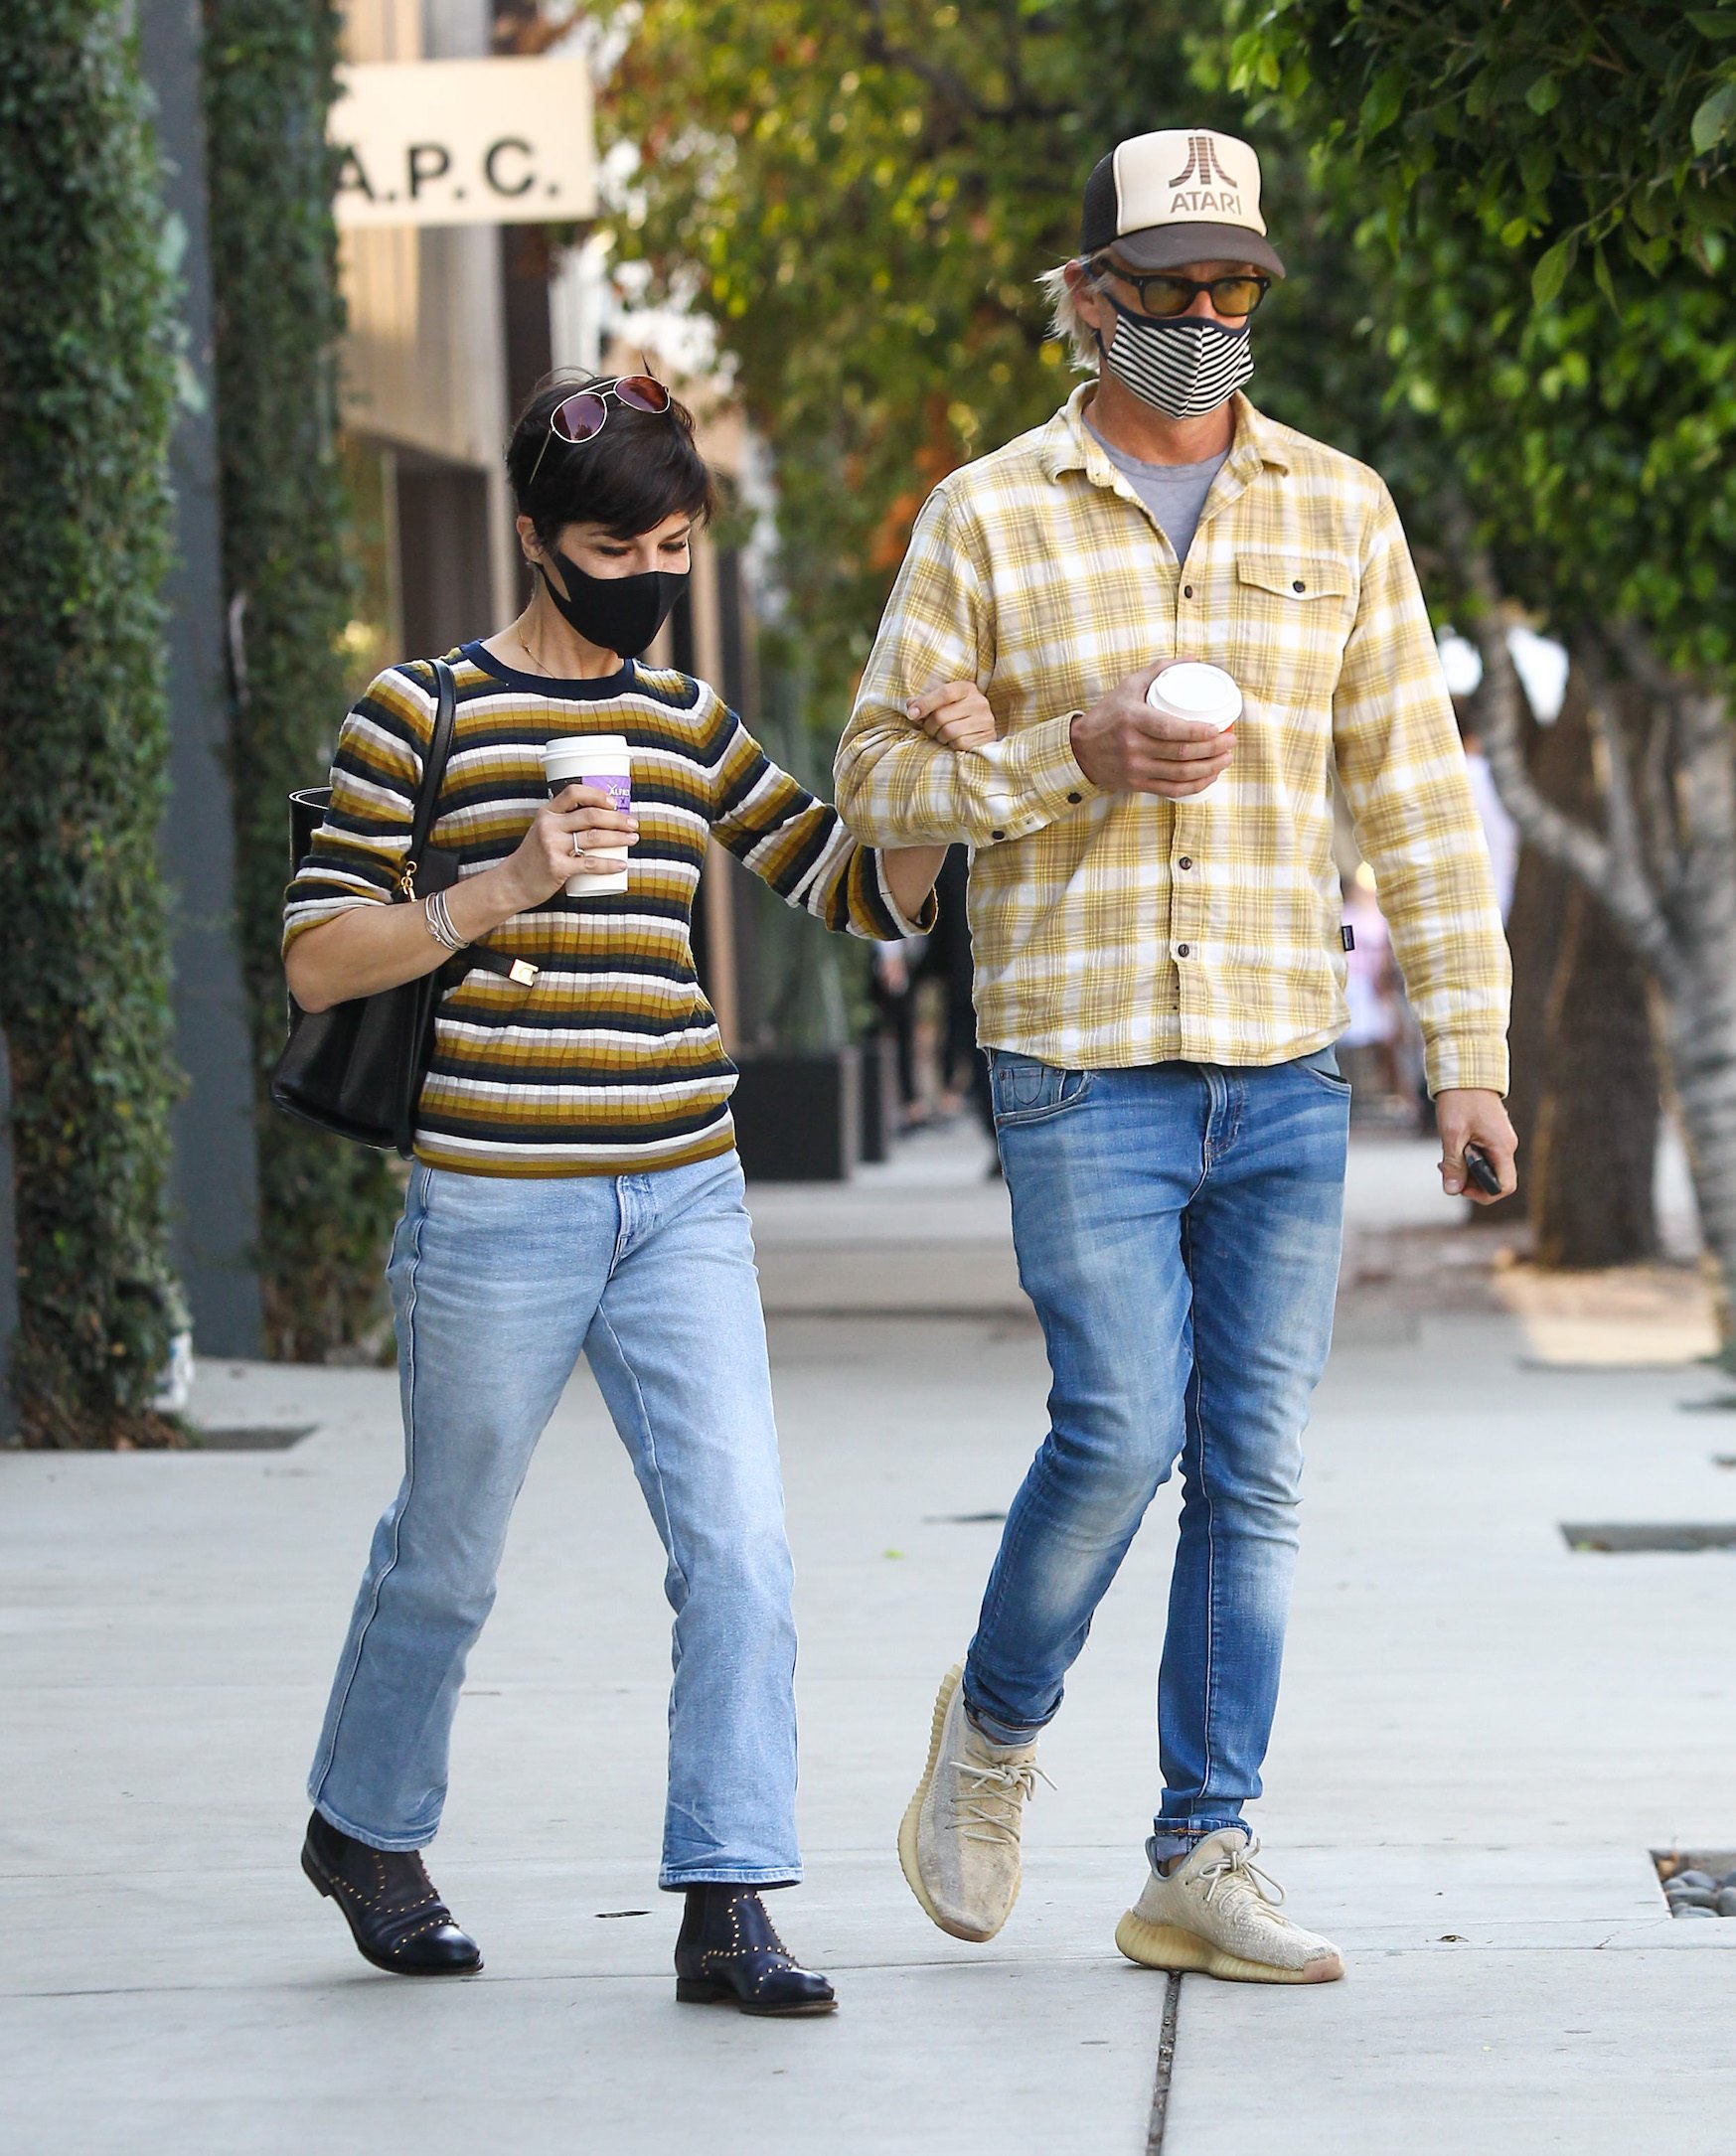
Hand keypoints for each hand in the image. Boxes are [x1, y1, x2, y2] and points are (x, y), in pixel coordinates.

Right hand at [498, 784, 638, 907]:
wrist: (513, 882)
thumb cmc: (535, 856)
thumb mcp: (543, 831)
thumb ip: (564, 822)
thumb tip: (601, 817)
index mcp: (547, 813)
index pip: (574, 793)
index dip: (597, 795)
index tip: (614, 803)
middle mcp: (549, 826)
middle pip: (591, 815)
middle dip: (617, 819)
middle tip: (633, 824)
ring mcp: (552, 846)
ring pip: (594, 837)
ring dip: (619, 838)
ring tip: (633, 839)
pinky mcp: (557, 867)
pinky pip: (590, 864)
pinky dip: (610, 864)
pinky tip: (622, 864)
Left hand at [907, 679, 996, 748]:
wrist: (982, 729)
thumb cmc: (957, 713)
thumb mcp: (943, 702)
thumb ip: (925, 701)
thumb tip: (910, 704)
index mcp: (966, 688)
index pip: (944, 693)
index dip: (924, 704)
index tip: (912, 714)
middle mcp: (979, 702)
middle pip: (941, 716)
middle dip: (929, 726)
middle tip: (930, 728)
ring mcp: (985, 719)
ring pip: (949, 732)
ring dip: (940, 737)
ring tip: (942, 735)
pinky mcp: (987, 736)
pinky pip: (960, 743)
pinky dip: (952, 745)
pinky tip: (954, 741)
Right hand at [1069, 658, 1234, 796]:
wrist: (1080, 750)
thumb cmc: (1108, 714)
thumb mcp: (1129, 686)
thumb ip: (1159, 669)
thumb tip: (1193, 658)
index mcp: (1133, 720)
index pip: (1170, 729)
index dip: (1198, 732)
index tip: (1218, 728)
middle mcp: (1134, 746)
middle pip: (1181, 752)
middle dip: (1213, 749)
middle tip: (1231, 740)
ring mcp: (1136, 768)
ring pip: (1181, 773)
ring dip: (1210, 768)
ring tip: (1227, 758)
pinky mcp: (1137, 784)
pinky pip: (1172, 790)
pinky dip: (1195, 785)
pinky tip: (1209, 776)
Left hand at [1435, 1088, 1517, 1203]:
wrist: (1466, 1072)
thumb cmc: (1460, 1099)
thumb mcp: (1452, 1133)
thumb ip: (1454, 1163)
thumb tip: (1452, 1190)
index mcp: (1502, 1147)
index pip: (1504, 1186)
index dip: (1483, 1194)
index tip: (1461, 1186)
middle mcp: (1506, 1146)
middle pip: (1494, 1179)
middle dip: (1470, 1182)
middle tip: (1447, 1171)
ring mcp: (1499, 1140)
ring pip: (1486, 1168)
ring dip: (1465, 1170)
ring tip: (1445, 1159)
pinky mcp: (1491, 1135)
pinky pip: (1483, 1156)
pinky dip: (1467, 1159)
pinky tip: (1452, 1149)